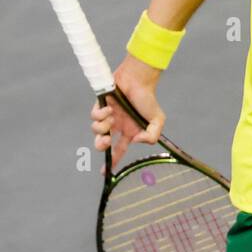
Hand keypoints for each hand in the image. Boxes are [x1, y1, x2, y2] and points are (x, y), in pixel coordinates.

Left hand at [91, 55, 165, 172]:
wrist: (139, 79)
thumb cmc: (148, 99)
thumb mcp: (157, 121)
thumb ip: (152, 136)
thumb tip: (136, 141)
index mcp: (130, 131)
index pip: (119, 149)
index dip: (112, 161)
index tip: (105, 172)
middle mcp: (117, 125)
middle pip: (102, 142)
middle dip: (101, 145)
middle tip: (106, 141)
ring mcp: (108, 115)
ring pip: (96, 130)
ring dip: (103, 127)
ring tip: (112, 118)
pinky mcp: (100, 105)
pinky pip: (94, 116)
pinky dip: (100, 115)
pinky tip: (110, 109)